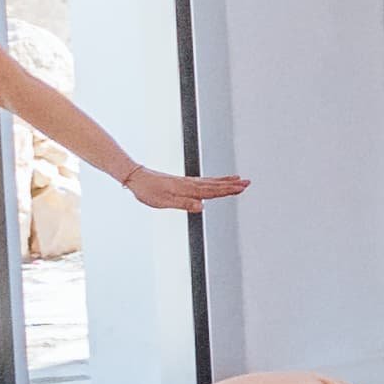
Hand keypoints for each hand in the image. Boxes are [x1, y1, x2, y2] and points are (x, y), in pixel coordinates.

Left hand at [120, 164, 249, 212]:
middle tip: (247, 183)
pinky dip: (214, 180)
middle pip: (215, 185)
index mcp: (187, 189)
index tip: (241, 188)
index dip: (227, 190)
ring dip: (225, 181)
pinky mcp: (183, 181)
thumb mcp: (163, 201)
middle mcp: (189, 184)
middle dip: (231, 185)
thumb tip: (202, 206)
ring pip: (211, 181)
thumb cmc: (148, 190)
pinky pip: (203, 181)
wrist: (136, 177)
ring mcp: (187, 181)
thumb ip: (184, 204)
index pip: (212, 191)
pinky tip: (216, 181)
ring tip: (238, 179)